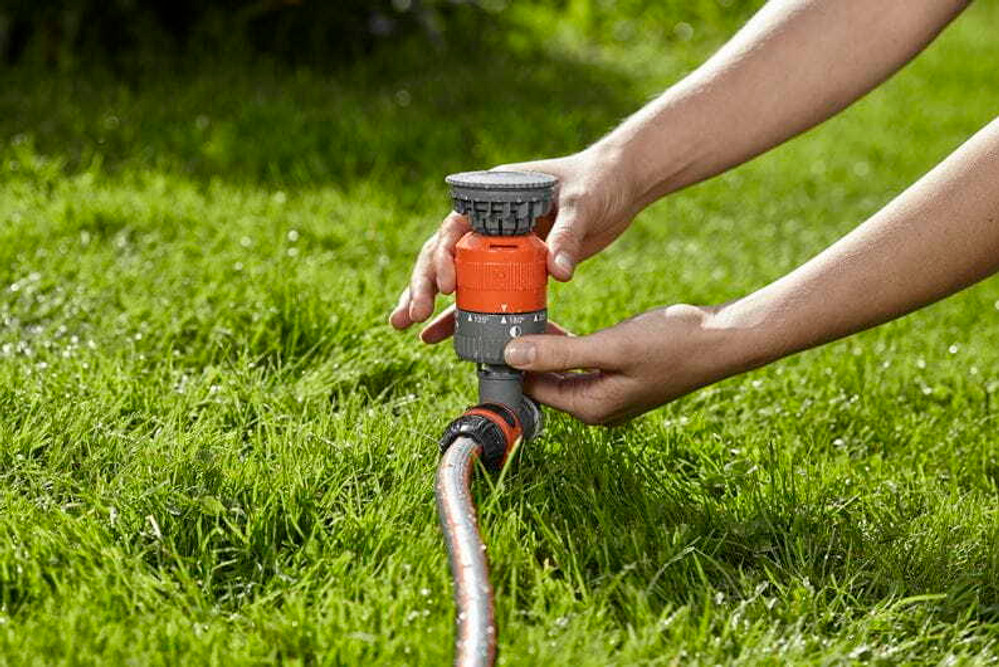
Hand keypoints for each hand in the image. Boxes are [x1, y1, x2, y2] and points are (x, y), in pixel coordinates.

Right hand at [388, 146, 638, 335]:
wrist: (619, 185)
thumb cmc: (597, 182)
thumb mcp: (582, 205)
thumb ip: (567, 236)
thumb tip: (558, 272)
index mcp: (495, 195)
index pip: (456, 225)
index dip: (443, 254)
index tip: (445, 284)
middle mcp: (489, 219)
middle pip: (444, 253)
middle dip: (422, 285)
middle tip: (411, 315)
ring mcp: (499, 244)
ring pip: (455, 274)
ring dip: (429, 300)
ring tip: (405, 326)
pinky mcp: (514, 265)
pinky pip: (482, 290)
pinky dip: (462, 312)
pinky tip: (437, 334)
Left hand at [502, 304, 740, 424]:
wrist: (722, 339)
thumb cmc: (673, 342)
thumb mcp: (611, 345)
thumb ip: (561, 352)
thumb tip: (512, 355)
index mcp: (592, 407)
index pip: (532, 390)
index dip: (508, 364)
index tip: (488, 334)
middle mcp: (597, 407)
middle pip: (543, 384)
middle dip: (521, 356)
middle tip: (499, 322)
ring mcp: (610, 394)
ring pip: (560, 373)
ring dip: (542, 349)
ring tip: (520, 318)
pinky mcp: (620, 377)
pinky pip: (580, 366)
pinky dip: (565, 347)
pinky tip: (554, 324)